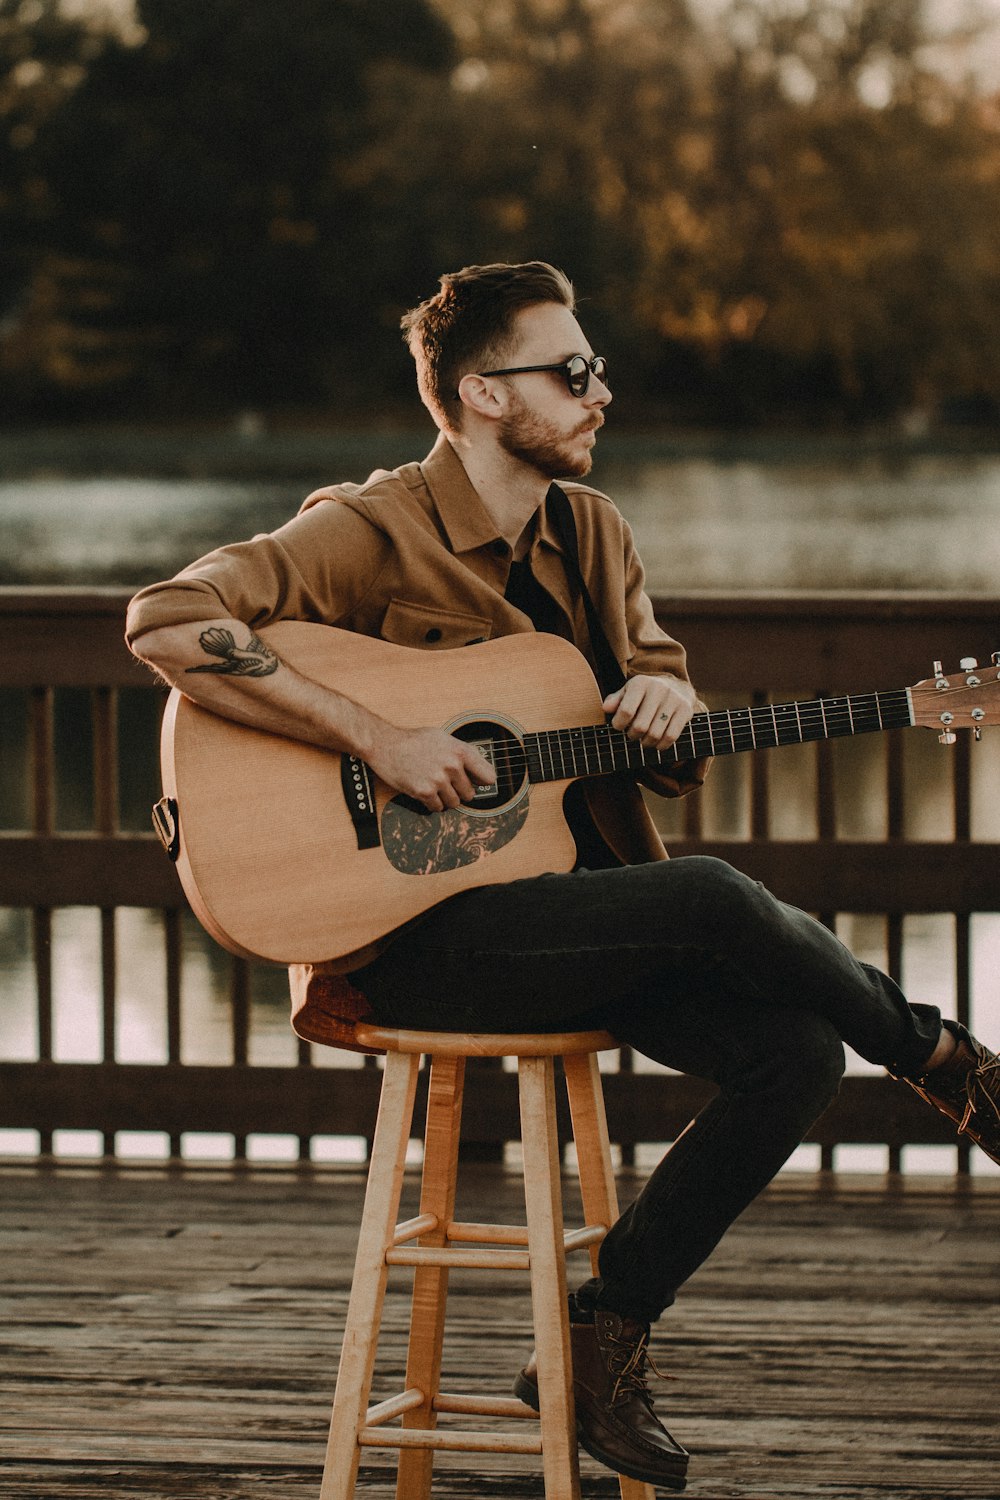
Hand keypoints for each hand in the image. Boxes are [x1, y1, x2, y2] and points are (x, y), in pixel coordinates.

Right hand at [366, 725, 496, 812]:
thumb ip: (462, 753)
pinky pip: (438, 808)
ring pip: (454, 803)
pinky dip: (432, 804)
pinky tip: (425, 792)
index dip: (481, 782)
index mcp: (460, 751)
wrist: (385, 744)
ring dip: (445, 799)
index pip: (488, 777)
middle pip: (470, 794)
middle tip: (446, 784)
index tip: (476, 783)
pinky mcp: (424, 791)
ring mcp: (438, 779)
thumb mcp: (443, 738)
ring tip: (434, 786)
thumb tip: (479, 769)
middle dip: (459, 791)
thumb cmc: (413, 740)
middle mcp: (452, 765)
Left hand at [602, 674, 696, 748]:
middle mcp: (658, 689)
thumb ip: (615, 700)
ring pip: (655, 734)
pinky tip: (656, 744)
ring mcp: (673, 700)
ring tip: (643, 740)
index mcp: (641, 683)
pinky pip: (671, 736)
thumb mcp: (628, 692)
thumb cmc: (645, 694)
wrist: (676, 687)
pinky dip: (661, 745)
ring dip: (646, 742)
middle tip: (632, 735)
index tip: (618, 726)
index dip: (619, 724)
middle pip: (640, 726)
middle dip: (633, 735)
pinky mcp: (685, 710)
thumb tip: (606, 708)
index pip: (626, 711)